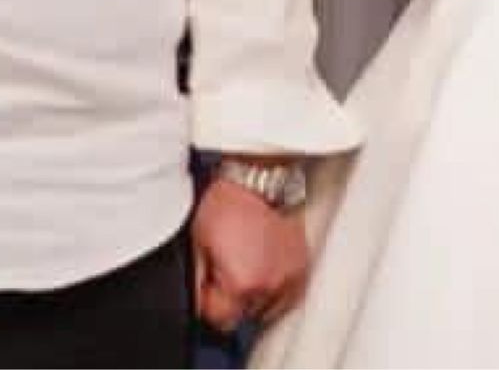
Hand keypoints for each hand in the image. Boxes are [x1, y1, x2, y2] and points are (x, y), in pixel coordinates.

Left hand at [192, 177, 308, 333]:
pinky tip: (262, 263)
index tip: (208, 286)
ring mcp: (289, 279)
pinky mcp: (301, 269)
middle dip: (231, 298)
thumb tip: (197, 305)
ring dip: (253, 294)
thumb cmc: (228, 203)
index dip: (209, 302)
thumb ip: (197, 282)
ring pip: (265, 308)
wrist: (258, 178)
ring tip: (245, 262)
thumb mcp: (197, 242)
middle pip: (243, 315)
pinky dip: (273, 285)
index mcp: (241, 284)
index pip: (220, 319)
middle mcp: (269, 287)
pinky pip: (285, 295)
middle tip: (225, 267)